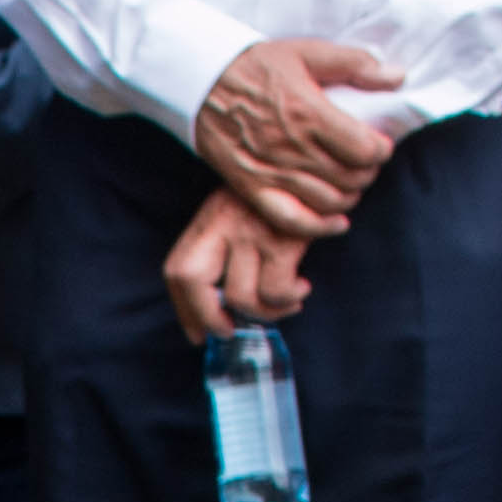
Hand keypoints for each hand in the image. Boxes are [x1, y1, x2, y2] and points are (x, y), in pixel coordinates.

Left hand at [159, 186, 311, 343]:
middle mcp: (224, 222)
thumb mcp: (246, 211)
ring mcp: (251, 231)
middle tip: (230, 330)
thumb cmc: (287, 197)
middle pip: (192, 280)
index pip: (178, 269)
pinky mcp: (283, 239)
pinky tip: (300, 287)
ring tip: (284, 304)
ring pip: (240, 297)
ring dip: (264, 313)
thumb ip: (229, 246)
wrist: (323, 167)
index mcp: (210, 218)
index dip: (184, 309)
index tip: (198, 334)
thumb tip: (225, 305)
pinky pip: (277, 291)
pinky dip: (289, 299)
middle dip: (208, 317)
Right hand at [191, 37, 401, 235]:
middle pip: (351, 178)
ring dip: (349, 195)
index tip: (378, 142)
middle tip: (363, 161)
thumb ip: (355, 64)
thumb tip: (396, 77)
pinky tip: (337, 221)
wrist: (201, 81)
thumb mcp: (307, 51)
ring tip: (349, 181)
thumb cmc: (256, 65)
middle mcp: (294, 149)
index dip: (380, 149)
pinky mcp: (252, 188)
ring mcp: (272, 173)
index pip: (365, 150)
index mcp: (311, 114)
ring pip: (329, 201)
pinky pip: (292, 221)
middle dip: (367, 172)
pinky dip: (319, 227)